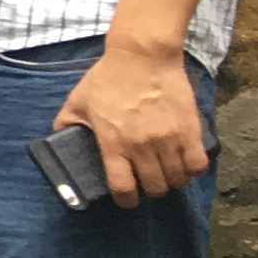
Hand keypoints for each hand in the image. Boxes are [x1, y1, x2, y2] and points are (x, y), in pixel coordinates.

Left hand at [57, 36, 207, 205]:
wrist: (142, 57)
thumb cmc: (108, 78)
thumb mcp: (78, 101)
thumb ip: (67, 123)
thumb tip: (59, 139)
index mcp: (113, 143)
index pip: (123, 187)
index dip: (126, 200)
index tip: (128, 199)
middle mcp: (142, 146)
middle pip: (154, 187)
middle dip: (151, 190)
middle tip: (148, 181)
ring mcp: (168, 139)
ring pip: (177, 179)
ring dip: (172, 181)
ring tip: (167, 173)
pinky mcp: (190, 130)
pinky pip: (198, 164)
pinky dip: (193, 169)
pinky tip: (185, 163)